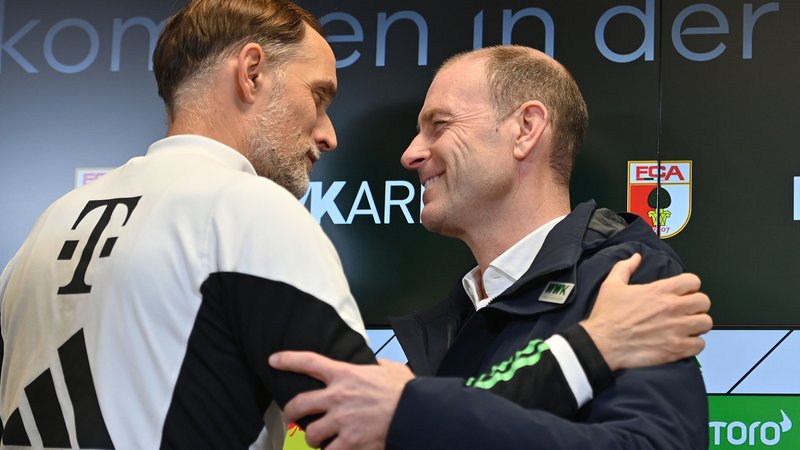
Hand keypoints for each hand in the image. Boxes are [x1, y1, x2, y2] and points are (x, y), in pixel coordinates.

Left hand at [268, 352, 414, 449]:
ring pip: (310, 433)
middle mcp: (338, 396)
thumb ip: (379, 365)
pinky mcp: (349, 443)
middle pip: (299, 403)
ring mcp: (341, 421)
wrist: (416, 413)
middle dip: (291, 412)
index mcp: (346, 374)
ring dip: (312, 439)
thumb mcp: (391, 369)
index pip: (310, 362)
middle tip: (292, 416)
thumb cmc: (406, 392)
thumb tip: (379, 363)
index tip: (274, 360)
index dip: (288, 360)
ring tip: (319, 441)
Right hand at [580, 253, 711, 370]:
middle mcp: (672, 308)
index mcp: (660, 290)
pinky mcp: (676, 349)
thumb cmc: (607, 315)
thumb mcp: (611, 285)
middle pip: (704, 301)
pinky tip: (683, 343)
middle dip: (696, 305)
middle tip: (686, 311)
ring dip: (697, 325)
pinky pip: (700, 345)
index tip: (683, 293)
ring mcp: (676, 329)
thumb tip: (636, 257)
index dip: (689, 286)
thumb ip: (625, 267)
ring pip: (706, 323)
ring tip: (687, 328)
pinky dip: (694, 344)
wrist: (602, 344)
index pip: (693, 281)